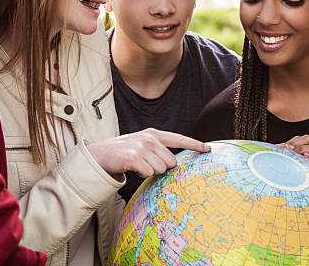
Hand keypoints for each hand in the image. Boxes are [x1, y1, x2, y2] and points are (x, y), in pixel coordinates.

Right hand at [86, 128, 209, 177]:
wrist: (99, 155)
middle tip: (146, 165)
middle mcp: (150, 138)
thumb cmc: (123, 153)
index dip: (194, 144)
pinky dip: (142, 175)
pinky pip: (149, 173)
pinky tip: (133, 169)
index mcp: (154, 134)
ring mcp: (142, 147)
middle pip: (172, 161)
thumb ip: (159, 150)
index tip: (208, 149)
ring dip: (150, 172)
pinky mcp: (134, 157)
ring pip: (161, 169)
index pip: (179, 139)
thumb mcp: (142, 146)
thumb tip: (174, 164)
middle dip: (162, 168)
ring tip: (138, 166)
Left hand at [279, 134, 308, 217]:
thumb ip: (297, 160)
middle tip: (284, 147)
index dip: (292, 141)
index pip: (303, 139)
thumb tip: (277, 157)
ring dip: (303, 149)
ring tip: (292, 151)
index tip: (280, 145)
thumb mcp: (307, 167)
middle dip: (295, 143)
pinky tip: (306, 158)